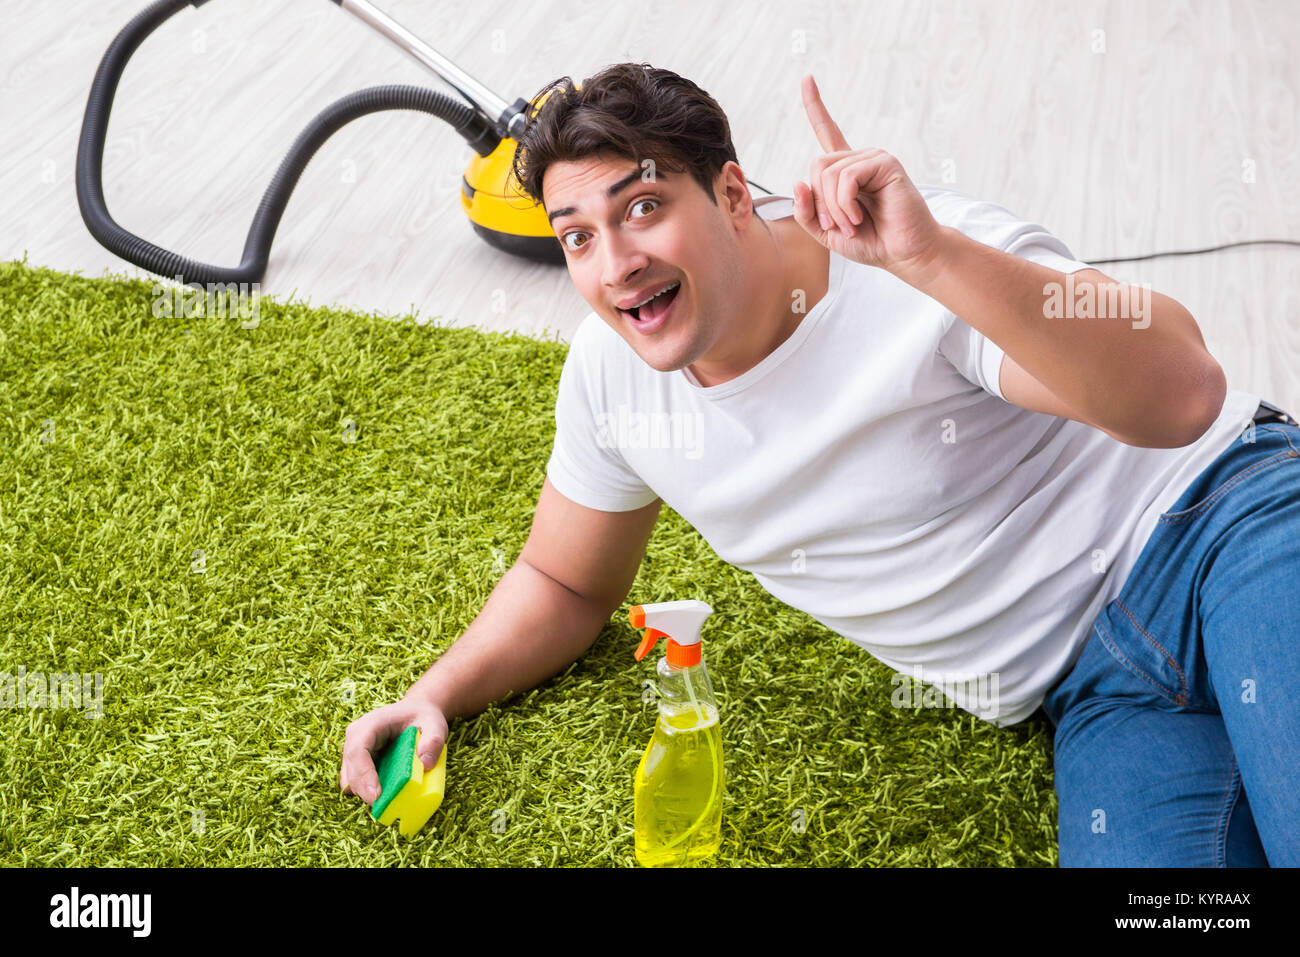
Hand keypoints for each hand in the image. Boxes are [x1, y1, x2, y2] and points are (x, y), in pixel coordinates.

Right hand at [339, 695, 448, 804]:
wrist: (417, 712)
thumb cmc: (424, 717)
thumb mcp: (435, 725)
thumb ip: (433, 741)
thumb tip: (426, 764)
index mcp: (371, 724)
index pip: (358, 750)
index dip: (364, 774)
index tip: (375, 795)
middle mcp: (356, 735)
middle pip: (350, 767)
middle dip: (362, 789)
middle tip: (380, 806)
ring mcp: (354, 748)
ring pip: (349, 777)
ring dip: (363, 791)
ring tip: (383, 802)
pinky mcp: (357, 760)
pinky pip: (355, 779)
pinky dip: (365, 789)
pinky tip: (382, 795)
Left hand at [793, 74, 944, 276]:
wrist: (903, 254)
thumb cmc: (871, 241)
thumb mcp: (826, 232)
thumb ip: (807, 212)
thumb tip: (798, 182)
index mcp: (845, 171)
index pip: (827, 131)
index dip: (815, 106)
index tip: (807, 77)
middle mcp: (858, 159)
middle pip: (816, 165)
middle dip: (820, 202)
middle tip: (837, 226)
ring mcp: (873, 159)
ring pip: (829, 173)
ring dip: (834, 208)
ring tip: (852, 225)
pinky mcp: (885, 163)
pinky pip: (847, 177)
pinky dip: (845, 203)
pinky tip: (858, 218)